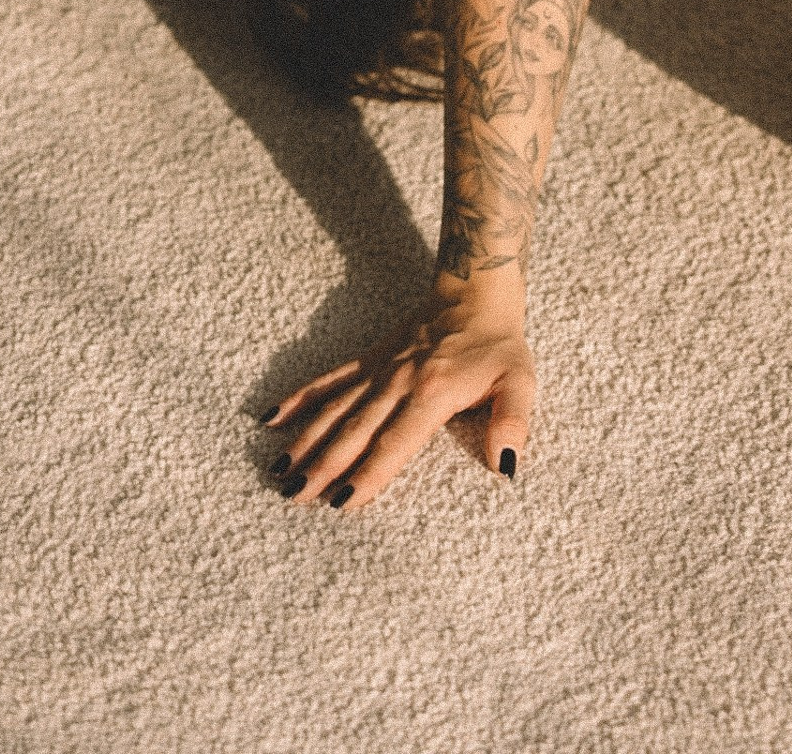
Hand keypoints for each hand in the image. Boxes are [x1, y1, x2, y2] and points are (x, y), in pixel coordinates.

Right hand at [258, 283, 535, 511]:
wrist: (475, 290)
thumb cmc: (499, 345)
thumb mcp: (520, 381)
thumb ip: (513, 421)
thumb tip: (507, 465)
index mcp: (432, 393)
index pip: (395, 441)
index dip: (369, 473)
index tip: (341, 501)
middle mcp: (397, 382)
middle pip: (355, 430)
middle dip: (324, 465)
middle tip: (292, 496)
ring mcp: (379, 370)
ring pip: (335, 408)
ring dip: (306, 439)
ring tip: (278, 471)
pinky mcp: (369, 359)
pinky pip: (329, 380)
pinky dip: (301, 398)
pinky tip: (272, 418)